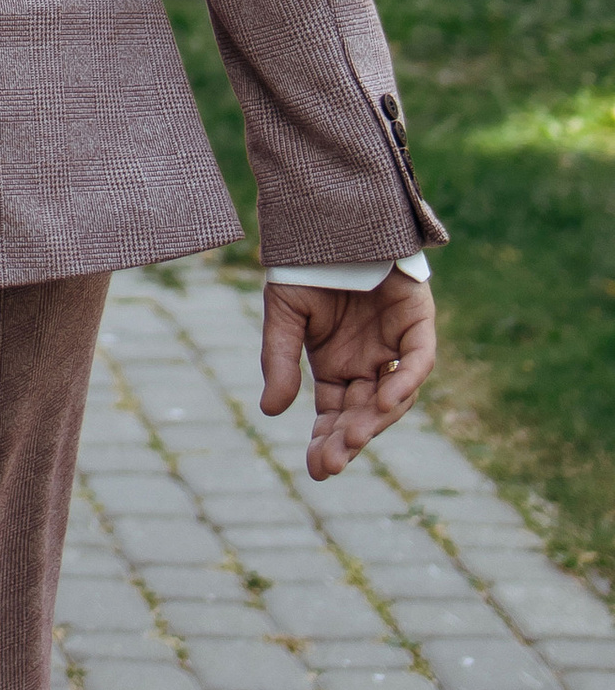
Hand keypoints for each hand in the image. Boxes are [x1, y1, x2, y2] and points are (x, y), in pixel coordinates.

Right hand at [260, 271, 437, 479]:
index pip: (334, 415)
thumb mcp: (284, 316)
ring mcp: (395, 345)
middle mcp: (369, 363)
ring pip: (394, 396)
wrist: (329, 218)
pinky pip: (418, 361)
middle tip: (331, 463)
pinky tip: (384, 401)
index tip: (317, 470)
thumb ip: (281, 360)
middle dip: (347, 441)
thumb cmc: (305, 265)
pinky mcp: (418, 324)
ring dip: (375, 419)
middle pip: (364, 413)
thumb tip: (271, 412)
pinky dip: (405, 382)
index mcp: (336, 366)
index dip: (326, 442)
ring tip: (353, 436)